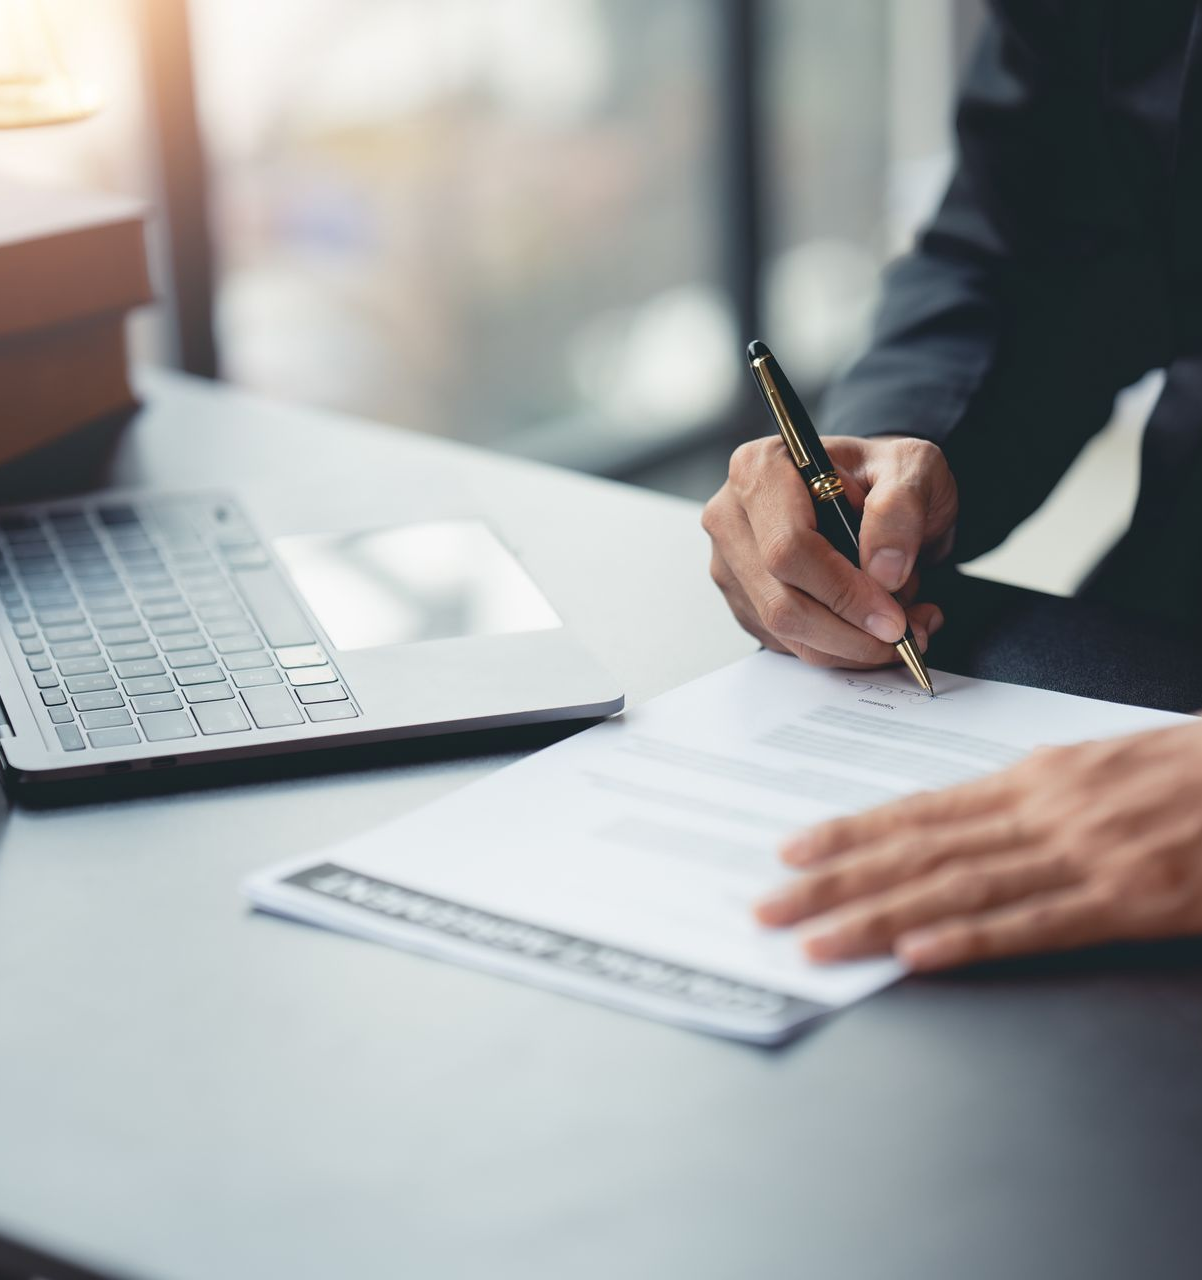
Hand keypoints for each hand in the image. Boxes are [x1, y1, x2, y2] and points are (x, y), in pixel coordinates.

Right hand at [701, 434, 957, 669]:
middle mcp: (733, 517)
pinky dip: (839, 647)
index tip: (891, 617)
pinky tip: (873, 626)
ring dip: (850, 644)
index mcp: (761, 469)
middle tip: (905, 635)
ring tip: (903, 626)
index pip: (789, 549)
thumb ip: (901, 509)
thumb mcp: (913, 467)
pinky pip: (788, 643)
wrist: (876, 495)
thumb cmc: (884, 475)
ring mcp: (732, 563)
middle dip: (850, 632)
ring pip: (784, 631)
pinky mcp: (744, 599)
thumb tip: (884, 570)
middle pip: (781, 602)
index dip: (843, 592)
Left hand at [754, 721, 1201, 970]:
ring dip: (878, 916)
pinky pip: (1035, 923)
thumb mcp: (1097, 771)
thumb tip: (958, 820)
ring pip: (957, 889)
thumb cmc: (1187, 770)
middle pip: (918, 851)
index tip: (792, 852)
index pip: (920, 811)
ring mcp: (1083, 855)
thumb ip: (1028, 798)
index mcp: (1034, 780)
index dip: (850, 833)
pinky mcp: (1130, 900)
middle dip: (836, 881)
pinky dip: (971, 939)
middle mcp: (1043, 811)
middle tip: (770, 907)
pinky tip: (917, 953)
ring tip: (816, 940)